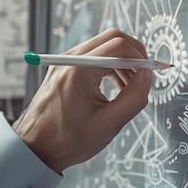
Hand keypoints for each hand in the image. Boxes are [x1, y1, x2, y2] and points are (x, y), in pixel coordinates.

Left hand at [13, 28, 153, 172]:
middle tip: (144, 76)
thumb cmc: (68, 140)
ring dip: (122, 62)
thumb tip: (147, 77)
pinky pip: (92, 58)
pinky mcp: (63, 70)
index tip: (150, 75)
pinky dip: (109, 67)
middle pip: (112, 38)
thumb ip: (135, 97)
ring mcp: (64, 63)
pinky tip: (116, 88)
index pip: (119, 46)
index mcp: (80, 70)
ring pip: (103, 47)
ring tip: (130, 88)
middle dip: (133, 55)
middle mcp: (69, 60)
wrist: (36, 148)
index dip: (141, 58)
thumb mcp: (110, 123)